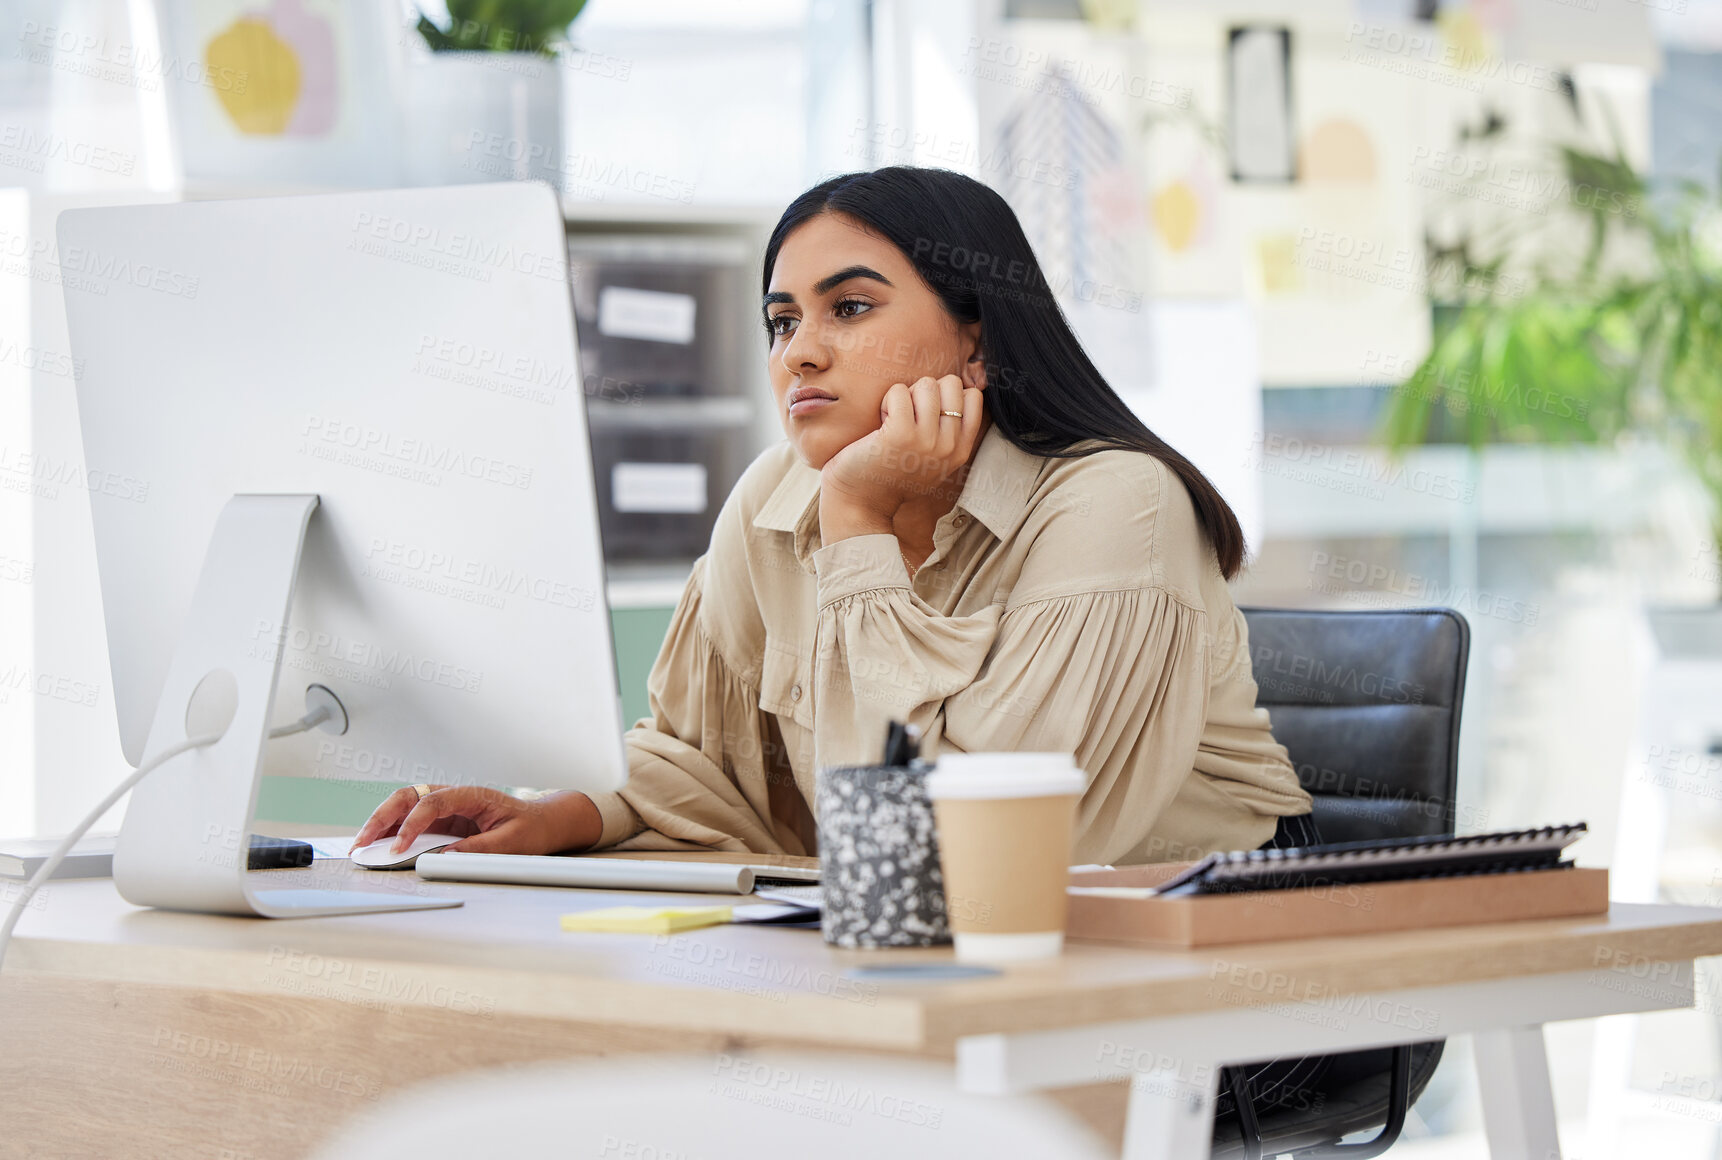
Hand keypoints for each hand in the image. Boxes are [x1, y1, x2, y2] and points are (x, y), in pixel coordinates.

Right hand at [349, 785, 598, 855]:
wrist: (543, 822)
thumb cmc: (531, 828)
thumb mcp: (512, 842)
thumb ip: (481, 848)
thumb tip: (446, 856)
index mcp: (472, 795)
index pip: (432, 803)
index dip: (412, 824)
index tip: (399, 848)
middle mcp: (455, 796)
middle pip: (408, 796)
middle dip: (382, 818)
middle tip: (363, 842)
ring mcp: (447, 806)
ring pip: (404, 805)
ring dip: (381, 823)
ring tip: (362, 845)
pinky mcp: (444, 819)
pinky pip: (412, 820)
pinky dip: (393, 830)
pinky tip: (378, 844)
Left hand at [819, 374, 984, 533]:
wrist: (861, 505)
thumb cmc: (891, 477)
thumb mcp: (934, 461)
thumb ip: (949, 432)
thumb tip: (959, 389)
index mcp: (960, 450)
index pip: (973, 397)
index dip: (947, 394)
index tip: (928, 415)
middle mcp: (948, 446)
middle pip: (951, 384)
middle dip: (926, 391)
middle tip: (909, 417)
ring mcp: (926, 440)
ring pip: (927, 384)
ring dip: (905, 396)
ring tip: (894, 421)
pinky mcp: (900, 433)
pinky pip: (899, 391)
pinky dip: (887, 401)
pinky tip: (882, 424)